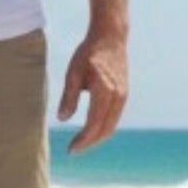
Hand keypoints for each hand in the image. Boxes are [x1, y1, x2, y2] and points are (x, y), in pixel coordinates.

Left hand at [57, 28, 127, 153]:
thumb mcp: (73, 73)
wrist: (111, 38)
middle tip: (73, 149)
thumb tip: (63, 119)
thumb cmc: (88, 53)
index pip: (94, 123)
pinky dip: (104, 127)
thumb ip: (69, 97)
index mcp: (104, 91)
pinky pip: (114, 117)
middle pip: (105, 129)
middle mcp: (118, 96)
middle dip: (90, 142)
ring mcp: (123, 96)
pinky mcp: (124, 94)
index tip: (70, 149)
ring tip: (81, 142)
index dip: (83, 140)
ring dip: (97, 137)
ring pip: (112, 125)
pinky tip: (91, 129)